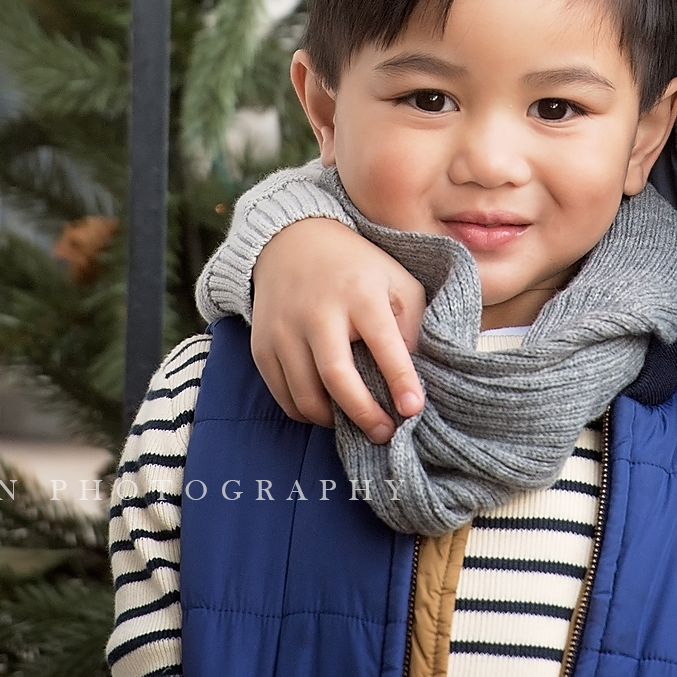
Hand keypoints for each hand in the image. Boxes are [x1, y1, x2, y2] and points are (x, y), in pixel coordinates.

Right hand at [250, 217, 424, 441]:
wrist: (293, 242)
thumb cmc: (357, 268)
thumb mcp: (396, 280)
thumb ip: (412, 322)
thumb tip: (415, 375)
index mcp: (359, 293)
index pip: (384, 343)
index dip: (401, 380)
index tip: (414, 409)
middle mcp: (318, 312)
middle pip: (337, 377)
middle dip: (364, 414)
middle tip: (385, 433)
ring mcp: (284, 330)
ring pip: (306, 396)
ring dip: (335, 420)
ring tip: (356, 423)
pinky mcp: (261, 346)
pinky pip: (283, 396)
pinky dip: (307, 413)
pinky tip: (328, 409)